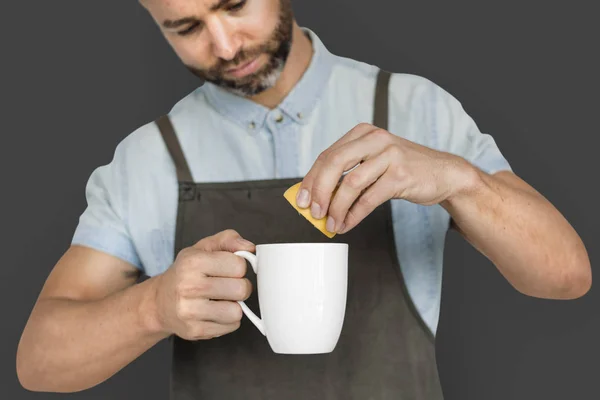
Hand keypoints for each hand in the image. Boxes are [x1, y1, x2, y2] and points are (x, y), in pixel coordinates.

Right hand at [153, 230, 254, 339]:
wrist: (159, 302)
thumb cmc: (186, 273)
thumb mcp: (203, 248)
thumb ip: (228, 240)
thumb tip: (249, 247)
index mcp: (193, 262)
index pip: (239, 265)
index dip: (238, 267)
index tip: (228, 269)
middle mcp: (188, 286)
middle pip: (241, 290)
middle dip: (240, 287)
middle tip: (227, 286)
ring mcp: (190, 311)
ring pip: (237, 311)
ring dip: (234, 306)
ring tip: (220, 300)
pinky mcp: (195, 330)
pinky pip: (231, 326)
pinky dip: (228, 320)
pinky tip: (214, 312)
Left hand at [295, 123, 474, 233]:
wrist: (443, 173)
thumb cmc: (403, 169)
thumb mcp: (373, 162)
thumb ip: (348, 173)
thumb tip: (316, 196)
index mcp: (362, 133)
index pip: (327, 155)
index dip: (311, 180)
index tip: (301, 200)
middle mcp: (375, 139)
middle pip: (334, 164)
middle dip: (319, 192)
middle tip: (313, 213)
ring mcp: (389, 155)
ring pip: (351, 183)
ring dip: (336, 208)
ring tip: (331, 224)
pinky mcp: (401, 175)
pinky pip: (369, 198)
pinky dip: (354, 215)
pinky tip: (347, 224)